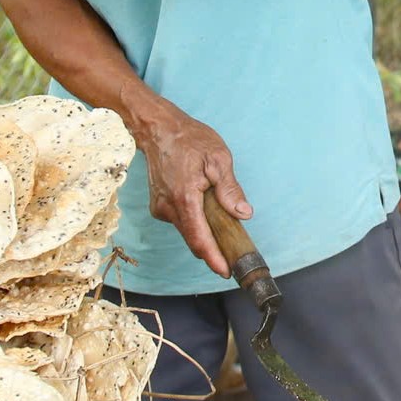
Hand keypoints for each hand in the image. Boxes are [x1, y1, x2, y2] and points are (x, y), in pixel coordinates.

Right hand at [127, 94, 252, 276]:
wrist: (158, 129)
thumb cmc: (189, 140)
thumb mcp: (218, 159)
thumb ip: (230, 189)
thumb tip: (243, 214)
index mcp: (184, 198)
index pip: (199, 239)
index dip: (213, 258)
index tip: (225, 271)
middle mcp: (168, 208)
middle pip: (193, 239)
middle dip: (213, 250)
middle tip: (233, 254)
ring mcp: (161, 208)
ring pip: (187, 230)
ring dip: (204, 233)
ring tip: (222, 225)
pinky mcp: (159, 206)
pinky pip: (181, 221)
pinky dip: (194, 221)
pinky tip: (204, 208)